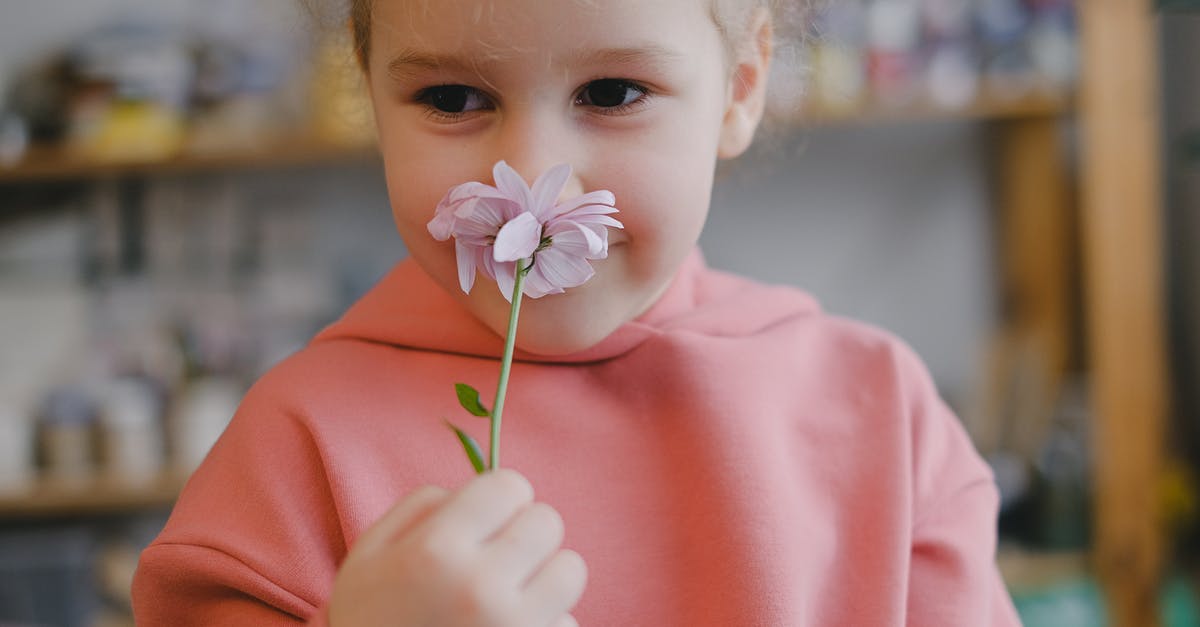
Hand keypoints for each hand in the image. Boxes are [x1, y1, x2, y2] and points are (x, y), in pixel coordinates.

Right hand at [328, 469, 586, 626]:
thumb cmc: (369, 620)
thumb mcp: (369, 555)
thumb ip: (421, 507)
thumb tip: (479, 490)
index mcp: (437, 551)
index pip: (511, 484)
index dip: (500, 497)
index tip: (487, 518)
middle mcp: (481, 588)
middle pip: (548, 522)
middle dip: (524, 532)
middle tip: (498, 557)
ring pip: (571, 570)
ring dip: (545, 575)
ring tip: (510, 592)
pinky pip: (569, 621)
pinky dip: (545, 622)